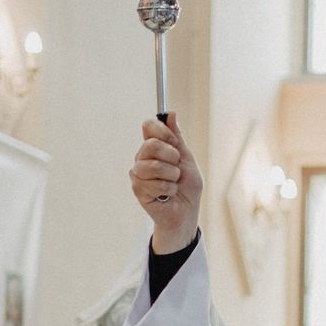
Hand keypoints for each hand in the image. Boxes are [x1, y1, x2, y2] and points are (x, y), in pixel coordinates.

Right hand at [128, 117, 201, 253]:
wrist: (187, 211)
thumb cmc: (187, 186)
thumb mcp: (186, 157)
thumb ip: (177, 137)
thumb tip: (171, 114)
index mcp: (153, 146)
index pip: (148, 126)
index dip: (163, 131)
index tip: (175, 142)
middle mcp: (142, 157)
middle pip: (151, 145)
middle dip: (172, 157)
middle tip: (177, 169)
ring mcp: (138, 173)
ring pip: (154, 166)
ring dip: (171, 176)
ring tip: (173, 183)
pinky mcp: (138, 189)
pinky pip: (155, 183)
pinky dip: (169, 190)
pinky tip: (168, 195)